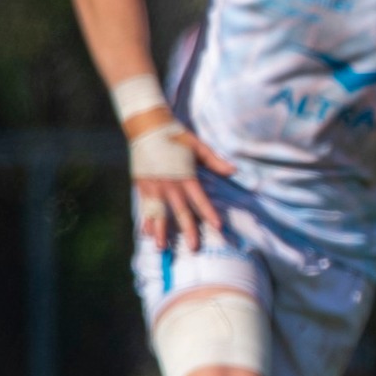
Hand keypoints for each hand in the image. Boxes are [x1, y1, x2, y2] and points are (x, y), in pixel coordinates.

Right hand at [130, 112, 234, 251]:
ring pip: (159, 213)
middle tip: (194, 248)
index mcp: (185, 176)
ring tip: (162, 248)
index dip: (209, 213)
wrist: (147, 126)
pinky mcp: (141, 185)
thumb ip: (215, 161)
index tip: (218, 226)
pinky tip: (146, 233)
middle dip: (188, 230)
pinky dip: (146, 220)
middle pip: (181, 212)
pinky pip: (145, 207)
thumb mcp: (198, 146)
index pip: (200, 199)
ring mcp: (153, 186)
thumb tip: (234, 171)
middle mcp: (169, 184)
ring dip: (161, 231)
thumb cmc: (175, 135)